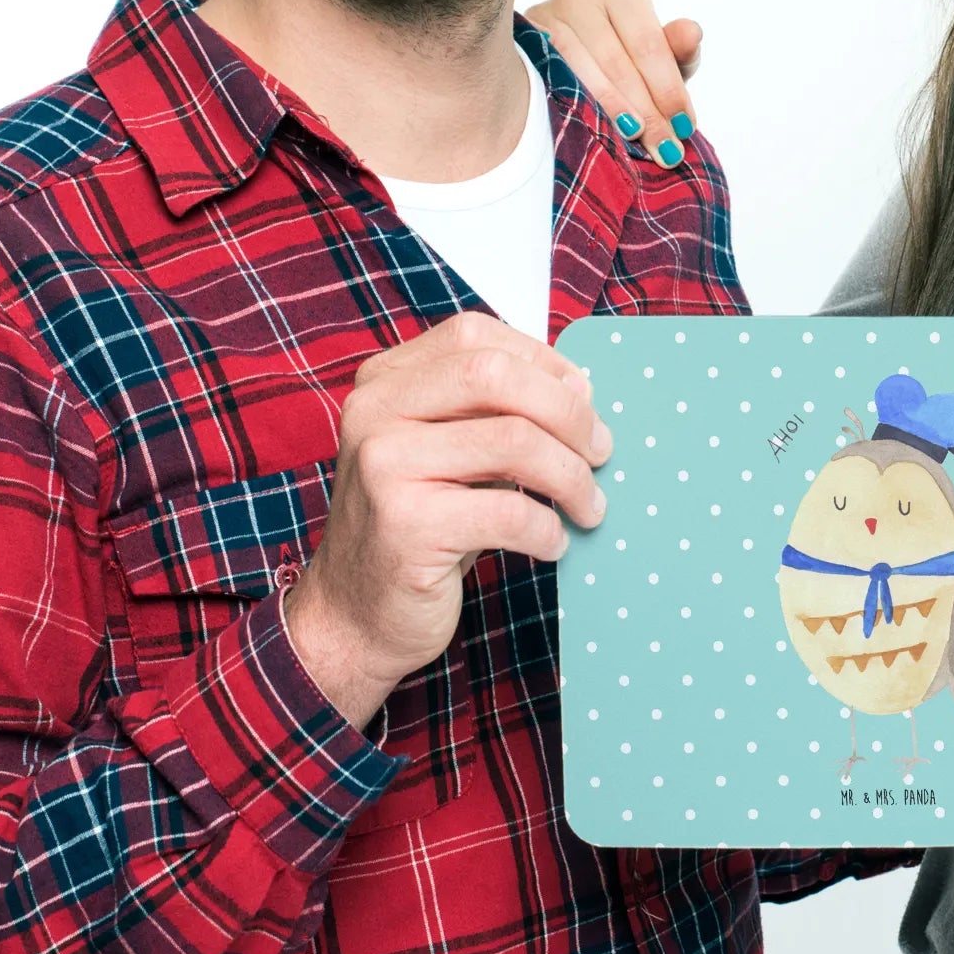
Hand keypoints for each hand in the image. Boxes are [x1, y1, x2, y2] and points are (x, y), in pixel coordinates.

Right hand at [285, 313, 611, 729]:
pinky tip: (553, 543)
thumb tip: (580, 389)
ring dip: (571, 477)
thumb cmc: (418, 527)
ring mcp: (383, 466)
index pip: (475, 337)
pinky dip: (548, 528)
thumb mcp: (447, 451)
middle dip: (567, 412)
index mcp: (383, 381)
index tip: (583, 399)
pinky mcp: (406, 525)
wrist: (353, 616)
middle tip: (601, 452)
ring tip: (589, 507)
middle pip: (496, 376)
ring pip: (514, 442)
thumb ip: (493, 412)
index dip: (542, 361)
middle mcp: (374, 412)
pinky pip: (509, 511)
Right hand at [523, 0, 701, 165]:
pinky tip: (594, 127)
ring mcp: (545, 16)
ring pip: (581, 71)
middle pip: (616, 61)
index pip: (649, 44)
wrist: (570, 61)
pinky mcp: (522, 42)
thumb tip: (692, 32)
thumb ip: (677, 49)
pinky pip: (550, 77)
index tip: (684, 126)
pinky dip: (575, 104)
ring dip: (612, 111)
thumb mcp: (657, 57)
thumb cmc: (624, 57)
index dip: (668, 89)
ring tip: (635, 142)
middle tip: (664, 149)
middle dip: (645, 110)